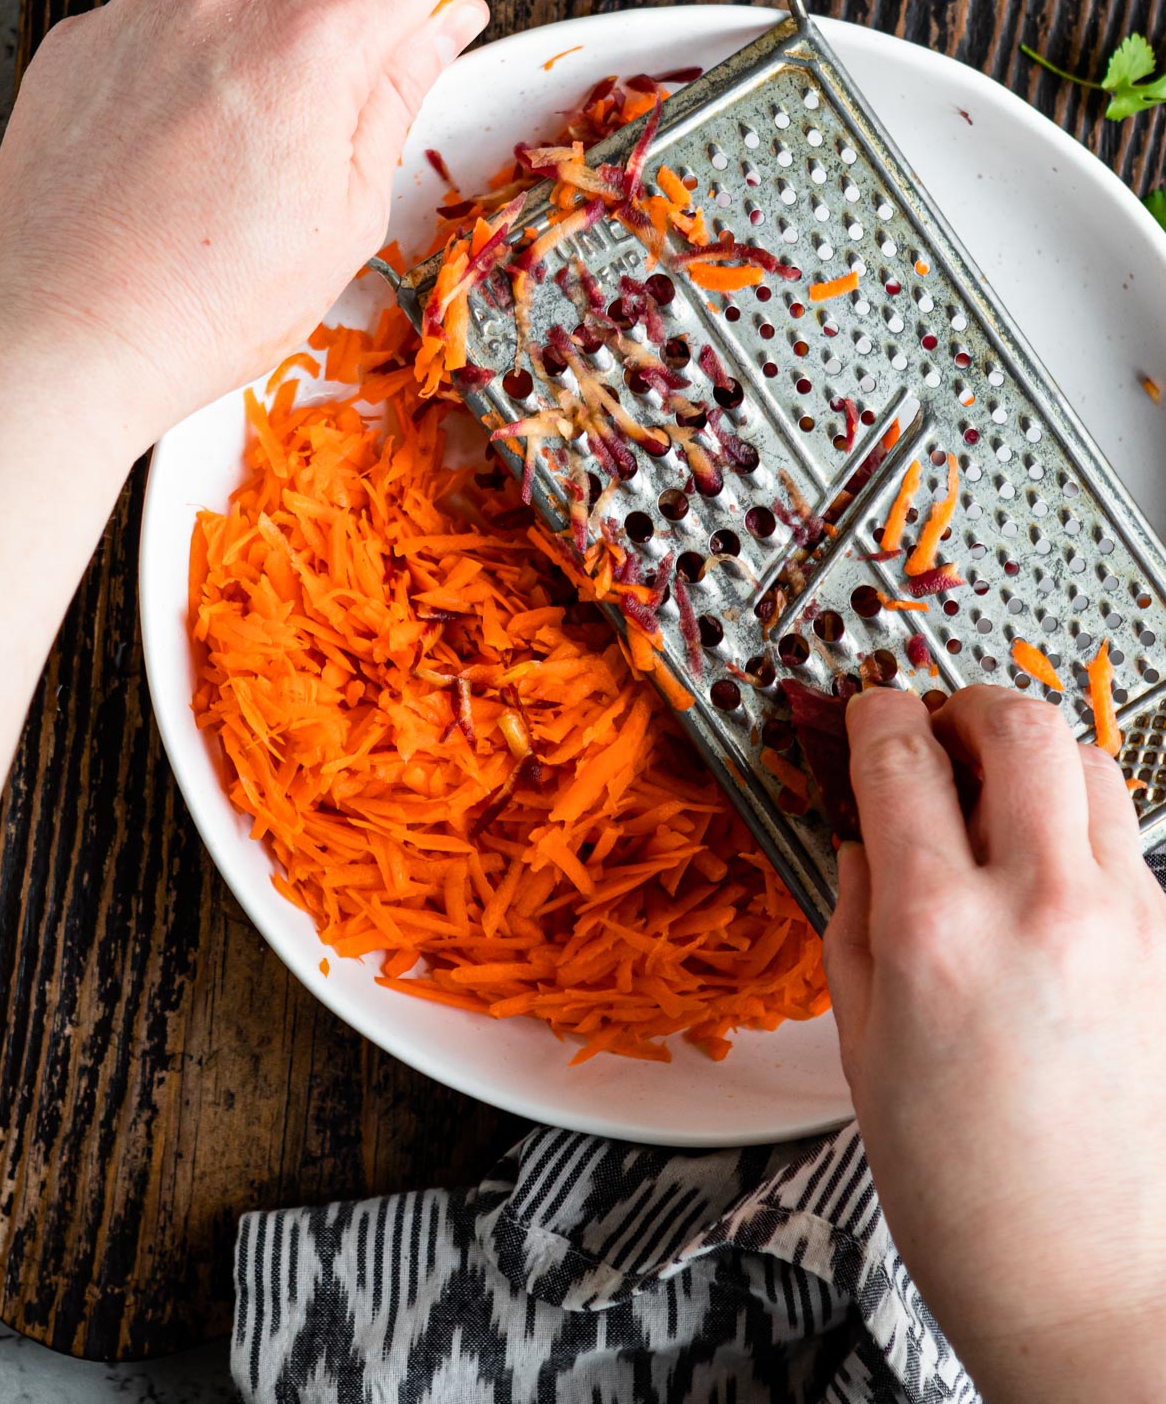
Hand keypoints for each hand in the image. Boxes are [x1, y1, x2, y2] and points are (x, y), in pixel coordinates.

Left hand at [0, 0, 486, 451]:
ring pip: (234, 30)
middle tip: (287, 181)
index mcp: (312, 45)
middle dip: (321, 77)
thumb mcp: (349, 216)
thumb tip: (447, 22)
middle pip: (316, 9)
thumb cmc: (210, 299)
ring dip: (241, 85)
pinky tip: (158, 173)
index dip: (431, 3)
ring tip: (210, 187)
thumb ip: (401, 96)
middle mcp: (226, 4)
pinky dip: (170, 95)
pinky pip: (159, 46)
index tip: (413, 52)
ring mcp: (144, 15)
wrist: (70, 332)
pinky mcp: (81, 39)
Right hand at [824, 685, 1165, 1402]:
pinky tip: (1036, 869)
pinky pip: (1122, 835)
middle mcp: (1039, 907)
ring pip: (1089, 760)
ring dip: (1032, 755)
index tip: (867, 713)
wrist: (1079, 1272)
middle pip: (1019, 724)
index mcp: (937, 931)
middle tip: (935, 730)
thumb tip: (864, 831)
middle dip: (966, 704)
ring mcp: (1121, 921)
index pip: (903, 757)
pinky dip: (1075, 822)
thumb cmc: (957, 1180)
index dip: (876, 715)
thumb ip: (854, 911)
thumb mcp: (861, 1036)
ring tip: (992, 795)